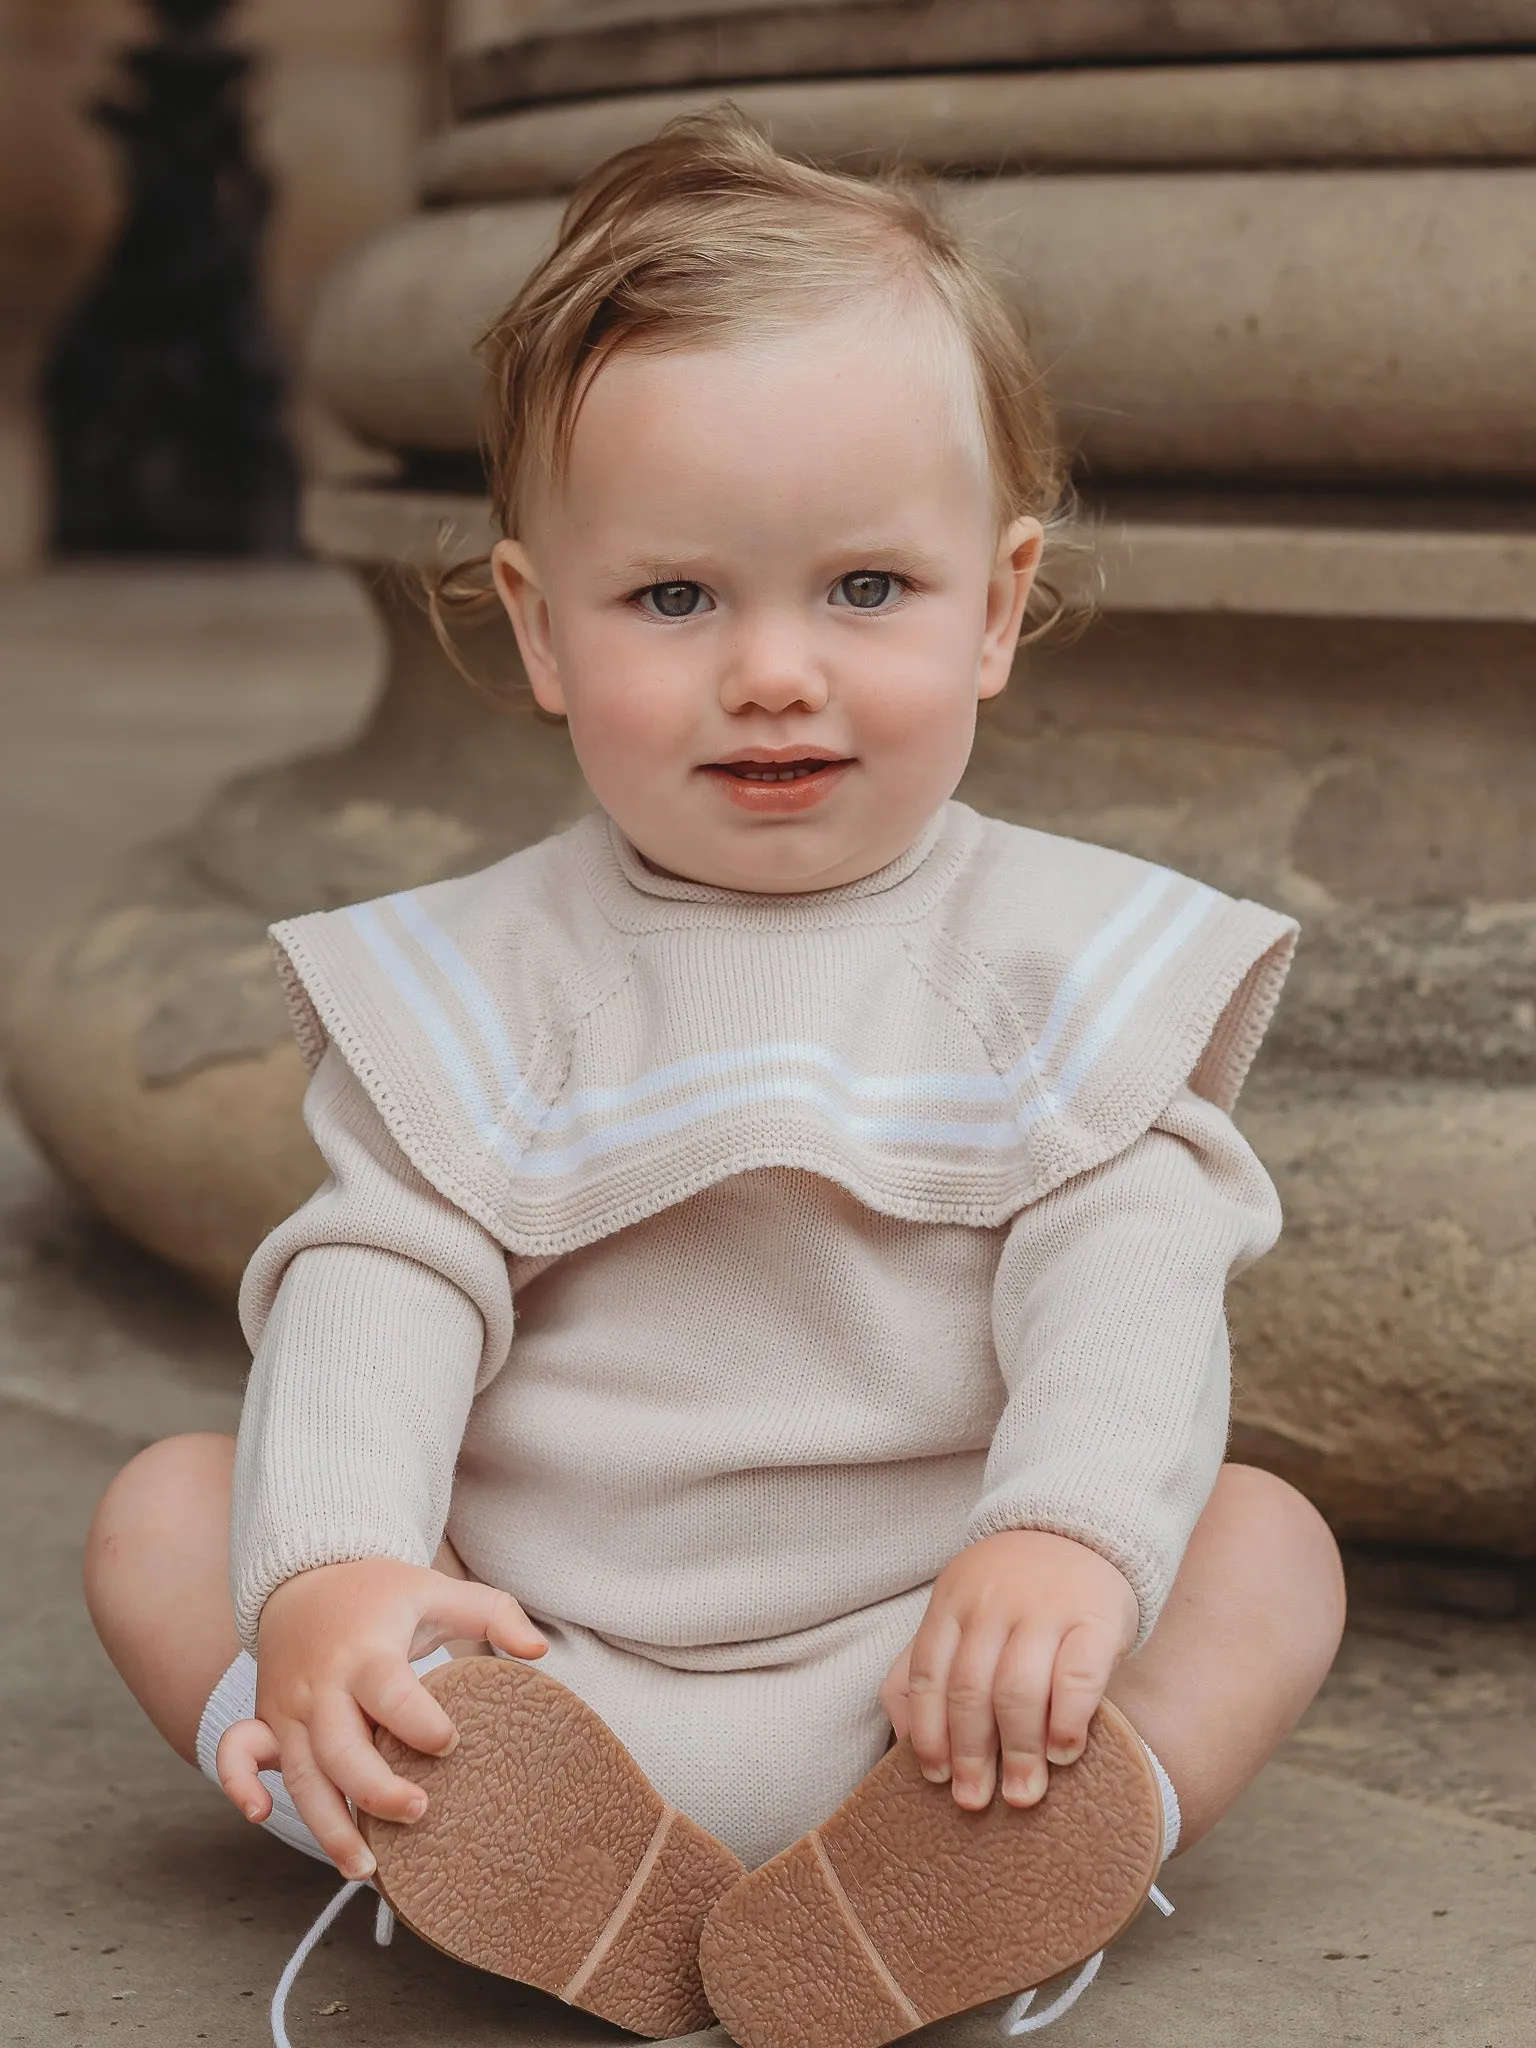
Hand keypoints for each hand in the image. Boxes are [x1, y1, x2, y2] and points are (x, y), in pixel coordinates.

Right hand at [214, 1557, 546, 1879]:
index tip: (451, 1740)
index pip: (390, 1693)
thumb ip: (492, 1614)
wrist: (304, 1577)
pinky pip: (236, 1756)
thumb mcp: (436, 1589)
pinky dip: (237, 1786)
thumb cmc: (380, 1592)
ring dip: (328, 1825)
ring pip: (300, 1776)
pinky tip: (258, 1817)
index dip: (421, 1723)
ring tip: (366, 1869)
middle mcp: (321, 1685)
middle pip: (340, 1748)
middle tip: (420, 1812)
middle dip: (376, 1789)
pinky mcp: (267, 1723)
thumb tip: (539, 1651)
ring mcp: (288, 1708)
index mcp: (366, 1651)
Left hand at [880, 1530, 1136, 1813]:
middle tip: (975, 1801)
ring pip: (1018, 1689)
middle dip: (970, 1754)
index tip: (936, 1777)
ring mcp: (1044, 1609)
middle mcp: (992, 1604)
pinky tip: (1063, 1752)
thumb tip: (902, 1739)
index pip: (928, 1674)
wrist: (1078, 1527)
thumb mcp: (957, 1609)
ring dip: (1018, 1751)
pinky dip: (1067, 1721)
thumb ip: (924, 1665)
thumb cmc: (1010, 1590)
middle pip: (970, 1689)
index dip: (929, 1732)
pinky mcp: (1094, 1619)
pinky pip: (1077, 1676)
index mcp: (952, 1603)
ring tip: (1023, 1793)